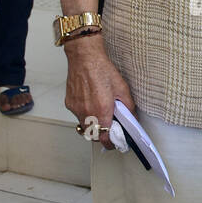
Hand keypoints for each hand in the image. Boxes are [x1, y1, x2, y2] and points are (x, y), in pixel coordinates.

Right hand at [64, 36, 135, 150]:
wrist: (85, 58)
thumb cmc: (101, 70)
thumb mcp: (122, 89)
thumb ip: (128, 107)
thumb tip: (132, 118)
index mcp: (101, 111)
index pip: (104, 138)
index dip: (110, 143)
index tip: (115, 142)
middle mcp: (87, 112)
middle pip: (93, 135)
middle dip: (102, 135)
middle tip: (109, 129)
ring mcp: (76, 109)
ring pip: (84, 126)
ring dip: (93, 124)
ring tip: (100, 113)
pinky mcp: (70, 103)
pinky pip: (78, 115)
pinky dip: (85, 113)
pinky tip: (90, 102)